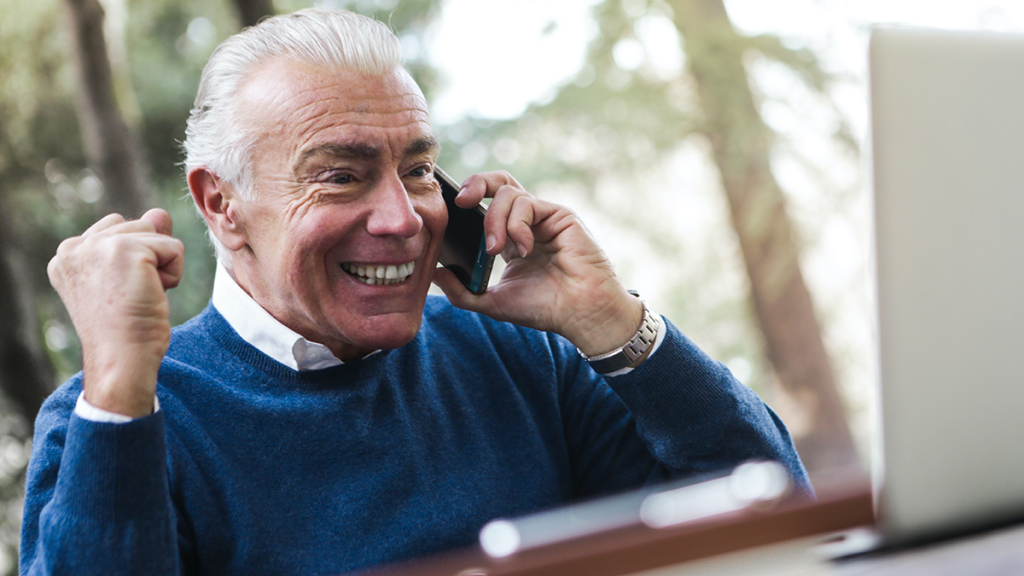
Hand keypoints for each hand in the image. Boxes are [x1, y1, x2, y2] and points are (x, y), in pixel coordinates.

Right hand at [47, 209, 184, 417]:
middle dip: (148, 260)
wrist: (121, 360)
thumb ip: (139, 241)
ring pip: (156, 233)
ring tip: (140, 295)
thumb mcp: (127, 280)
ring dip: (161, 266)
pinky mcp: (126, 250)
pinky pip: (174, 247)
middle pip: (137, 225)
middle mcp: (74, 246)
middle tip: (131, 296)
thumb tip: (158, 213)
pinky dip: (174, 274)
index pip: (116, 230)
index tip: (119, 295)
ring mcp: (98, 246)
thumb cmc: (125, 329)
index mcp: (67, 255)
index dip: (133, 262)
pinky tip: (152, 296)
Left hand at [432, 171, 641, 355]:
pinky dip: (516, 225)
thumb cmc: (544, 308)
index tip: (449, 213)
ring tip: (497, 251)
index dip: (467, 200)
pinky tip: (523, 249)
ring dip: (495, 221)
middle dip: (475, 184)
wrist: (580, 313)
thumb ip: (462, 292)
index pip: (486, 205)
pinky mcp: (559, 214)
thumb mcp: (493, 302)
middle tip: (461, 202)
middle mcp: (526, 222)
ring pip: (508, 193)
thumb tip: (435, 275)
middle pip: (498, 182)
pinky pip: (527, 204)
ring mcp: (543, 216)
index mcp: (510, 237)